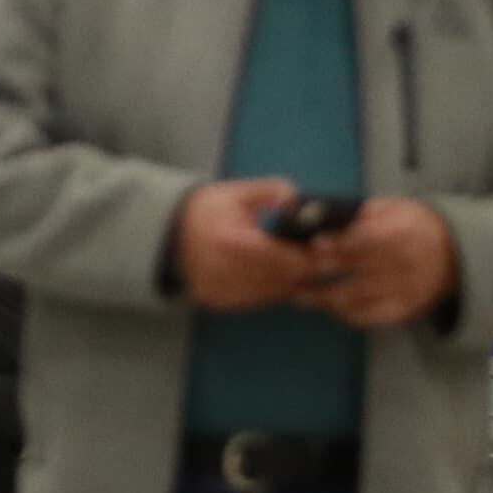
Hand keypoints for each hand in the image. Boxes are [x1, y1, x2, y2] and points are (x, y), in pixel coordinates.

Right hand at [173, 177, 311, 310]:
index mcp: (231, 242)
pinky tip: (275, 274)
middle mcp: (225, 271)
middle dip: (306, 268)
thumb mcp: (235, 193)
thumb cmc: (205, 211)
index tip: (322, 245)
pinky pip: (259, 300)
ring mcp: (221, 289)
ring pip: (274, 293)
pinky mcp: (220, 300)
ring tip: (299, 263)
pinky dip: (272, 289)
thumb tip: (297, 199)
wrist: (168, 233)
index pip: (282, 258)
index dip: (308, 255)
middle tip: (324, 257)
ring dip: (292, 280)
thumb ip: (269, 191)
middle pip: (282, 278)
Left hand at [298, 196, 457, 328]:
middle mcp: (402, 263)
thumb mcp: (393, 208)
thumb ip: (362, 213)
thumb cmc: (412, 226)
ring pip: (355, 296)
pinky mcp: (404, 309)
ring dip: (322, 296)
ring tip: (298, 293)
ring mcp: (403, 289)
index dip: (337, 243)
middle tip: (289, 269)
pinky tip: (329, 306)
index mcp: (399, 233)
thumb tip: (322, 213)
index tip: (312, 244)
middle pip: (352, 269)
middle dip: (318, 270)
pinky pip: (369, 317)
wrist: (457, 255)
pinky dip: (346, 314)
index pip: (364, 240)